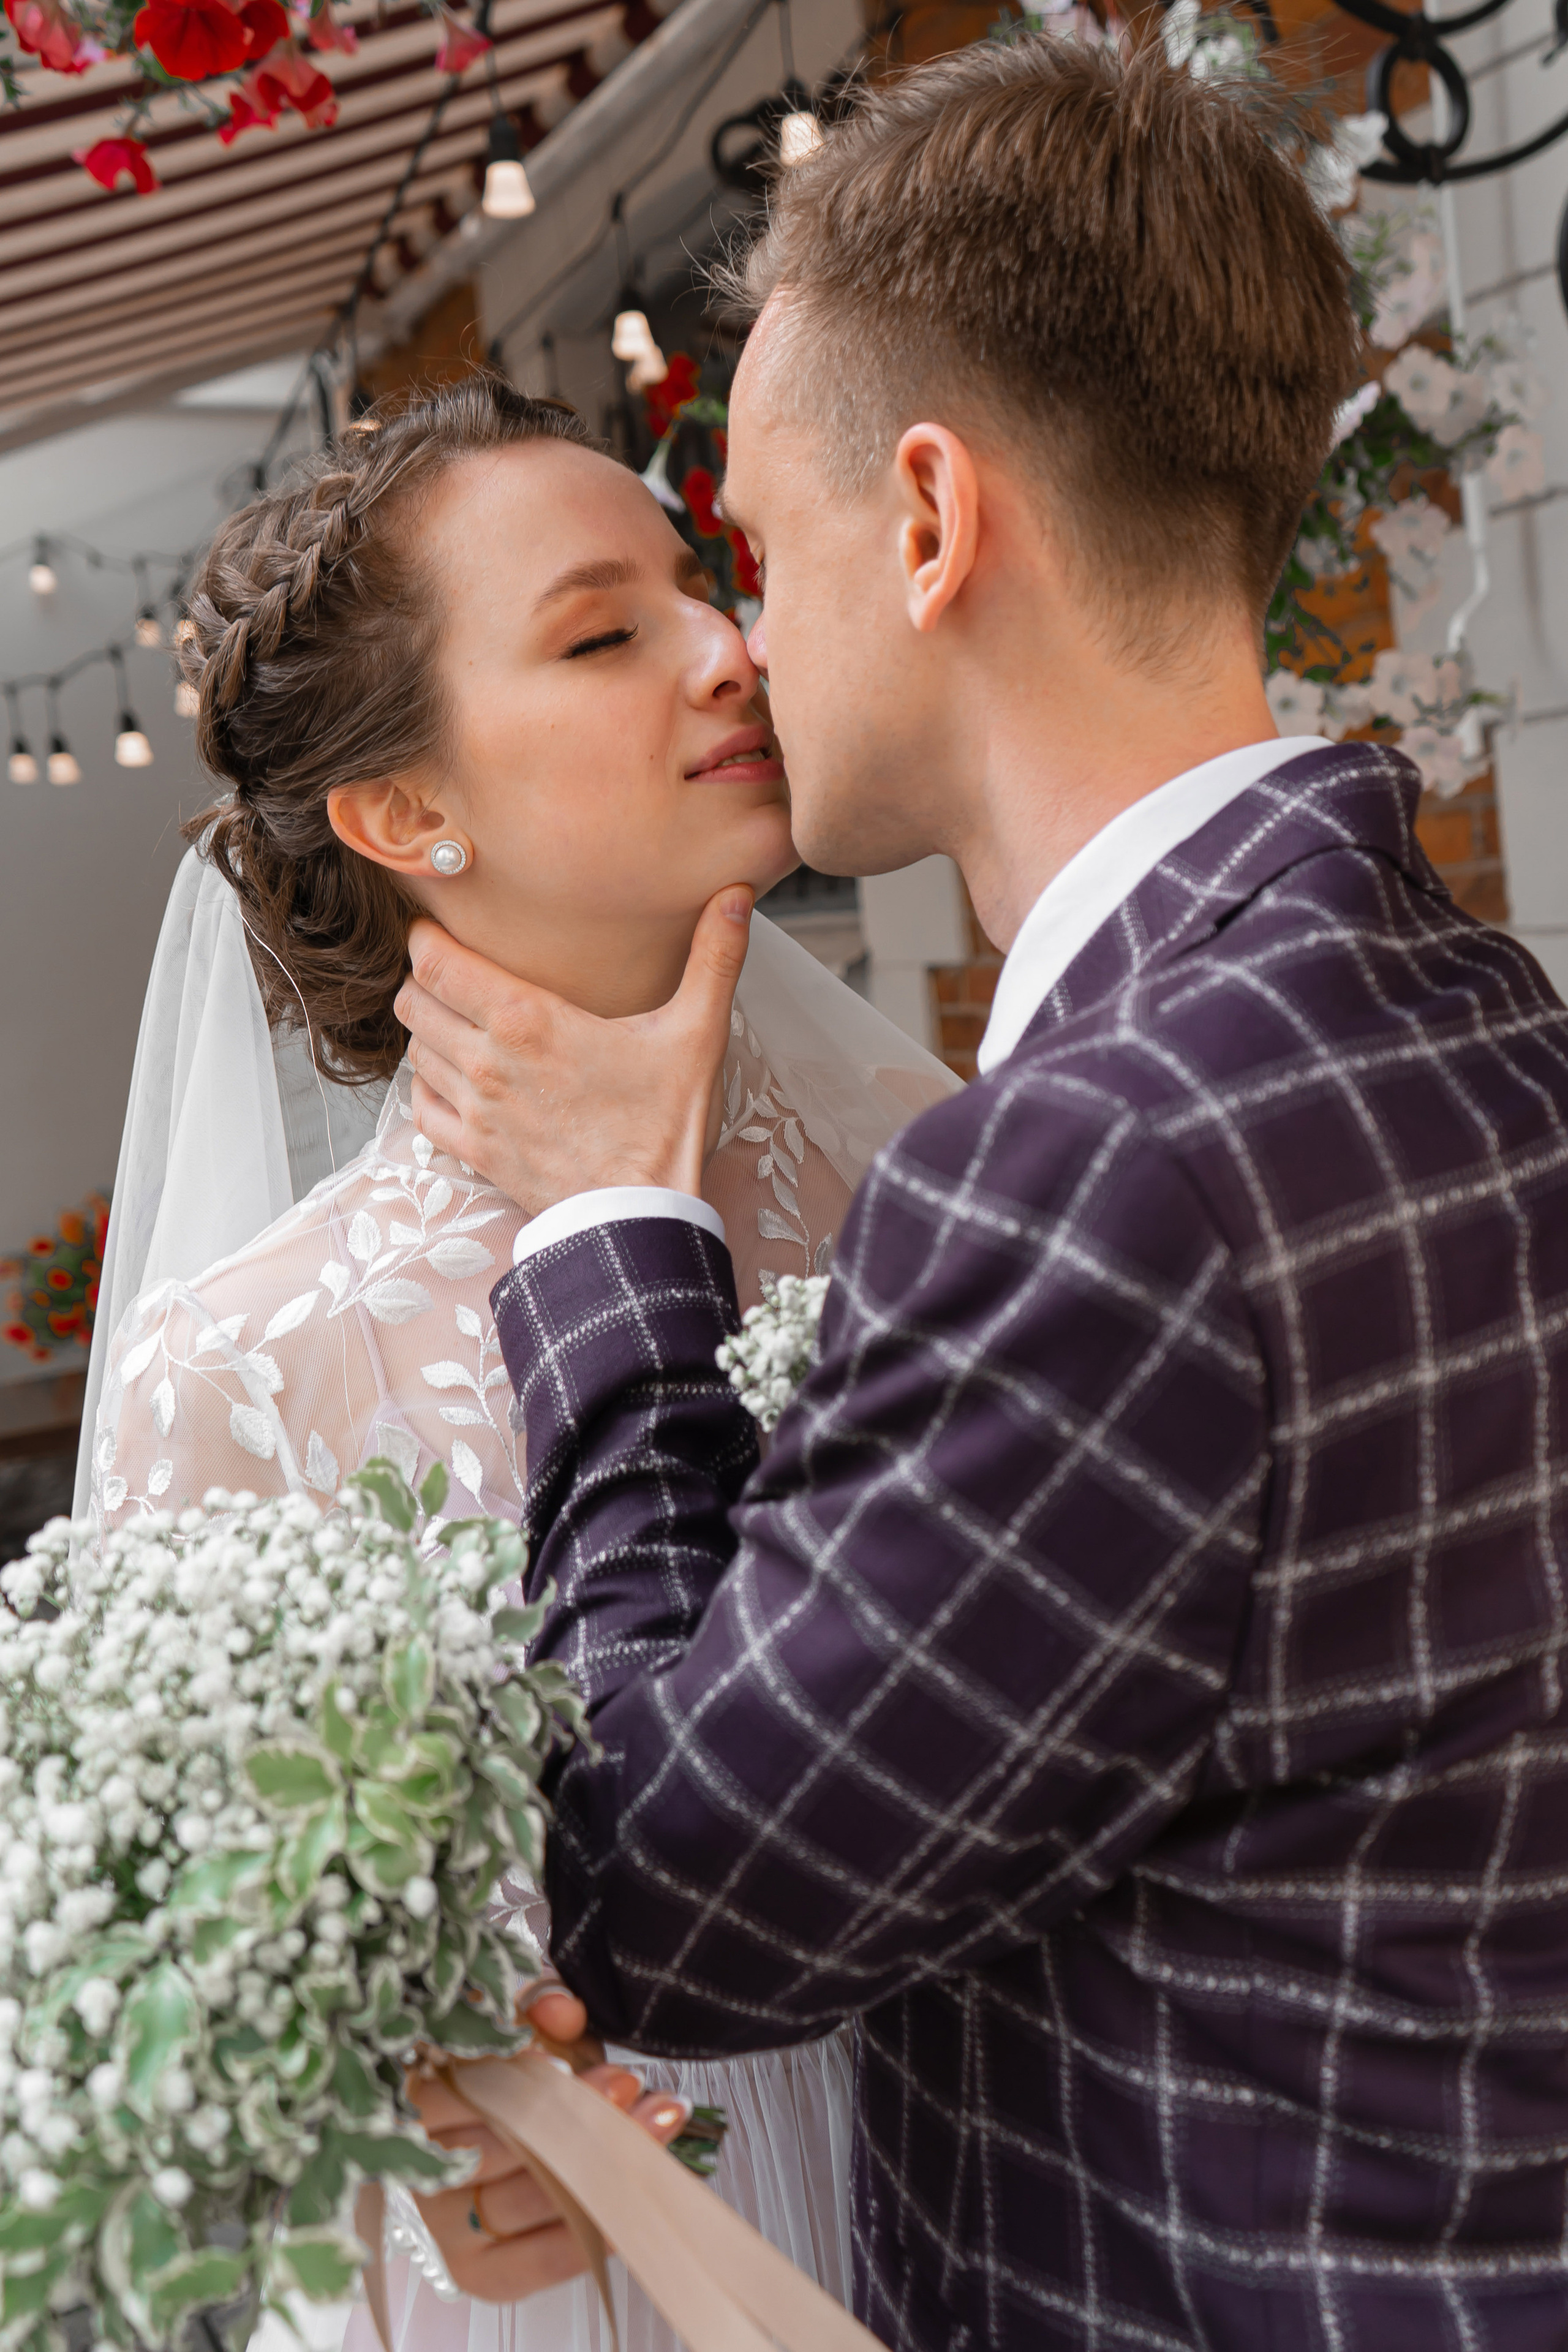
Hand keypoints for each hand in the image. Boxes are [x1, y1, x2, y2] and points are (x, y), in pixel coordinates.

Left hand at [394, 888, 753, 1215]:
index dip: (425, 939)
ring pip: (414, 1052)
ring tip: (456, 1023)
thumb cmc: (665, 1126)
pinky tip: (452, 1081)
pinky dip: (427, 1088)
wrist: (641, 1218)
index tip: (438, 929)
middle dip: (423, 981)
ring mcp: (474, 1110)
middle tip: (449, 973)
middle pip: (412, 1001)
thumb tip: (737, 897)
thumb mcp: (697, 1034)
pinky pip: (420, 1108)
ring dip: (428, 1034)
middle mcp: (486, 1061)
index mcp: (527, 1020)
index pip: (435, 961)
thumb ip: (713, 959)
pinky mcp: (475, 1152)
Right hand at [405, 1982, 689, 2301]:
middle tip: (628, 2085)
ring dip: (600, 2162)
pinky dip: (594, 2230)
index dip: (521, 2073)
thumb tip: (562, 2008)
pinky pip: (539, 2260)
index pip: (465, 2088)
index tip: (571, 2056)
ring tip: (654, 2123)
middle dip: (575, 2113)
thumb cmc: (515, 2083)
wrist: (515, 2137)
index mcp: (420, 2103)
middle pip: (504, 2142)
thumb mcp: (524, 2032)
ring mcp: (448, 2229)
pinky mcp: (480, 2274)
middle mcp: (424, 2169)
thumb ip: (539, 2009)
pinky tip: (638, 2194)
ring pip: (529, 2198)